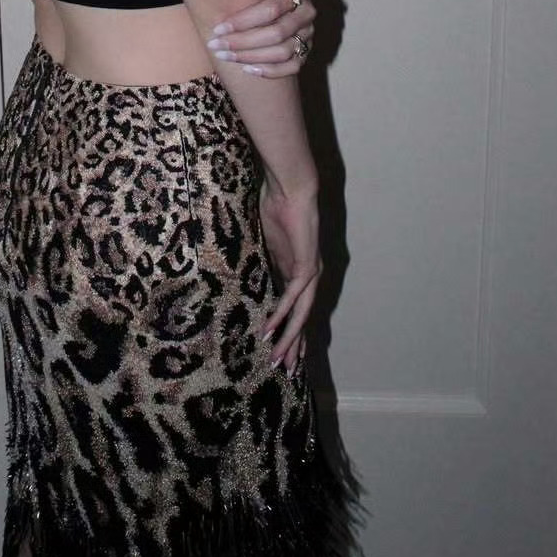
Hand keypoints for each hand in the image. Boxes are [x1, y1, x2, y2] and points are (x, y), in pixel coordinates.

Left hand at [206, 0, 314, 77]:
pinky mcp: (305, 51)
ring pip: (283, 52)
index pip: (273, 9)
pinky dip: (270, 70)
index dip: (245, 19)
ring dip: (251, 57)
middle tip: (216, 45)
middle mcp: (307, 13)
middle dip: (242, 41)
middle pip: (277, 33)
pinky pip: (293, 66)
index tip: (219, 26)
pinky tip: (247, 70)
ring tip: (225, 56)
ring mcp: (307, 33)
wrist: (272, 1)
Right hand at [259, 179, 320, 373]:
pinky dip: (282, 316)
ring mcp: (310, 273)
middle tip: (284, 369)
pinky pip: (293, 298)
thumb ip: (261, 260)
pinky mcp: (307, 267)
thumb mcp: (264, 241)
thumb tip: (247, 274)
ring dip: (289, 339)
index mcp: (297, 270)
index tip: (280, 350)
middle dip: (293, 344)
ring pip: (301, 315)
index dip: (288, 329)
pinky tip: (271, 331)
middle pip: (302, 318)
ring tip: (279, 360)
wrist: (290, 188)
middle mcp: (308, 276)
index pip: (294, 308)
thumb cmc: (276, 206)